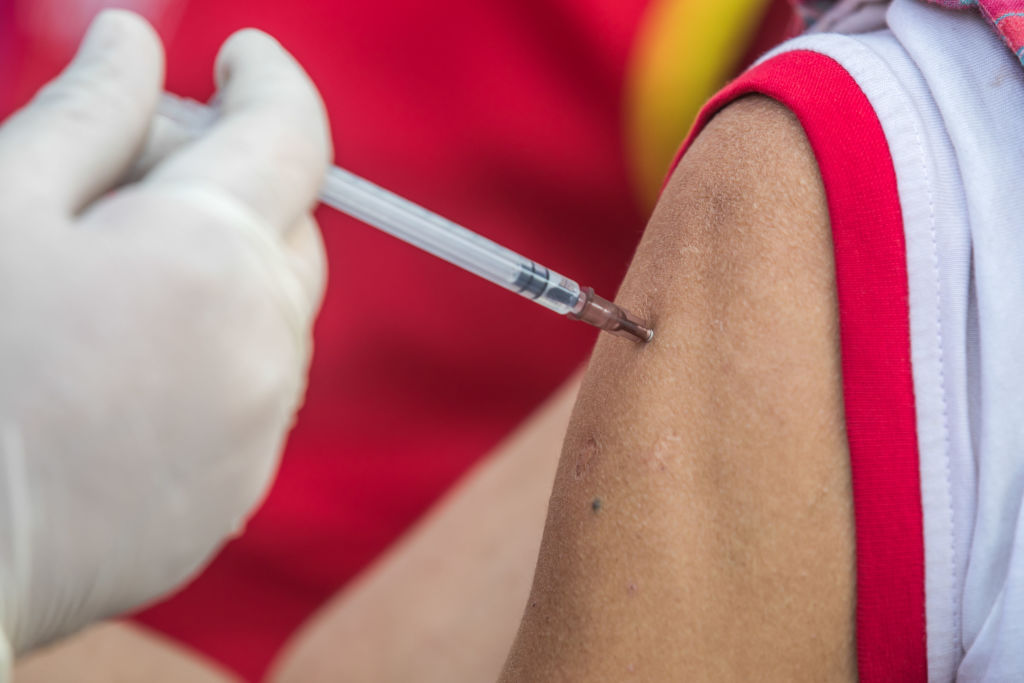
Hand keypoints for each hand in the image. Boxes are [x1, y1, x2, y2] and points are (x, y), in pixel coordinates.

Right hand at [0, 9, 329, 669]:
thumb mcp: (1, 209)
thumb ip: (88, 116)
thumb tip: (139, 43)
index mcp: (214, 256)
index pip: (292, 137)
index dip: (270, 81)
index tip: (244, 56)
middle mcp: (265, 343)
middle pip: (292, 228)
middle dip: (238, 183)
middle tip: (144, 174)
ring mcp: (260, 427)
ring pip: (277, 312)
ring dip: (228, 272)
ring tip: (121, 281)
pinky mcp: (240, 489)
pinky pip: (256, 390)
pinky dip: (219, 352)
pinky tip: (131, 365)